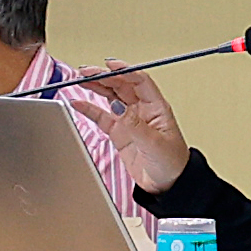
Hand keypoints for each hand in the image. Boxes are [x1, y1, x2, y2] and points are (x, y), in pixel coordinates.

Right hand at [71, 61, 190, 191]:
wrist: (167, 185)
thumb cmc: (171, 163)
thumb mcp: (154, 143)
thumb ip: (135, 125)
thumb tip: (119, 108)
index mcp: (156, 107)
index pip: (139, 81)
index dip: (124, 70)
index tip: (109, 65)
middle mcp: (141, 110)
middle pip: (121, 85)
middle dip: (104, 76)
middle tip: (86, 71)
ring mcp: (129, 120)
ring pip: (111, 96)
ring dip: (97, 86)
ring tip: (80, 79)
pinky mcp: (119, 133)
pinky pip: (102, 116)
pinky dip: (90, 108)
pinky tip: (79, 102)